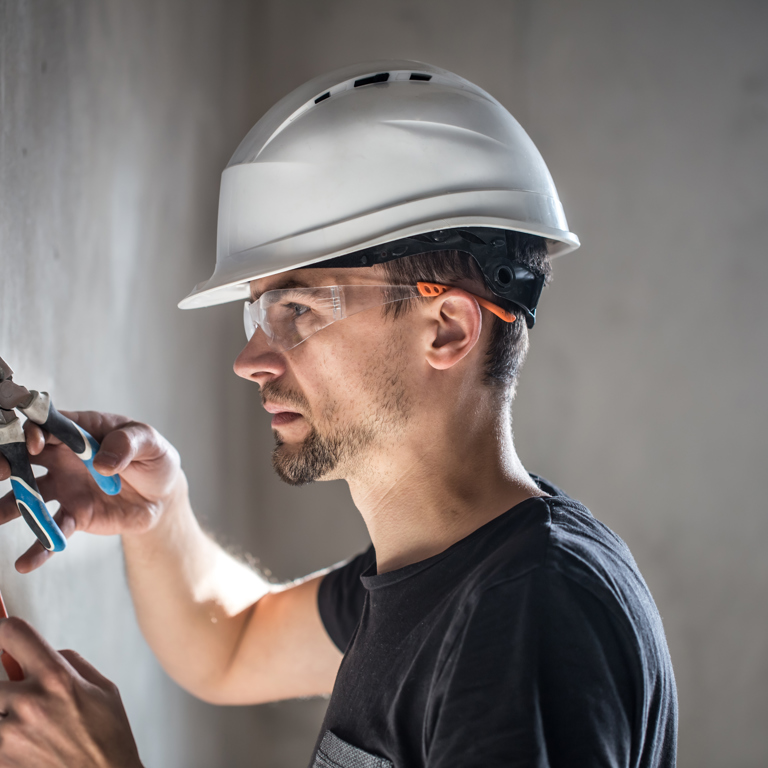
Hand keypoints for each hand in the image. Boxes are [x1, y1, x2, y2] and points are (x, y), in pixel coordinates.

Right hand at [0, 411, 183, 571]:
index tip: (35, 445)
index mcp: (81, 431)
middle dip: (5, 462)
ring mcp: (65, 488)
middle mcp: (64, 458)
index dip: (36, 431)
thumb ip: (128, 445)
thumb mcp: (150, 443)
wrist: (162, 496)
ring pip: (28, 496)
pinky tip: (25, 563)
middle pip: (24, 457)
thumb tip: (101, 462)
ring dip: (8, 506)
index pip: (49, 426)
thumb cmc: (153, 458)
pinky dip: (39, 547)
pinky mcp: (74, 516)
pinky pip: (52, 532)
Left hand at [0, 618, 142, 767]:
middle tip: (16, 696)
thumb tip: (45, 652)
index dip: (3, 630)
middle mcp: (29, 704)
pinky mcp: (1, 763)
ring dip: (2, 715)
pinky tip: (24, 745)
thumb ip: (71, 664)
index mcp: (56, 678)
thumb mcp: (104, 689)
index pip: (13, 634)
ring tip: (22, 724)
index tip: (2, 636)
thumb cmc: (109, 740)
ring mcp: (9, 737)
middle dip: (4, 687)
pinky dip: (4, 740)